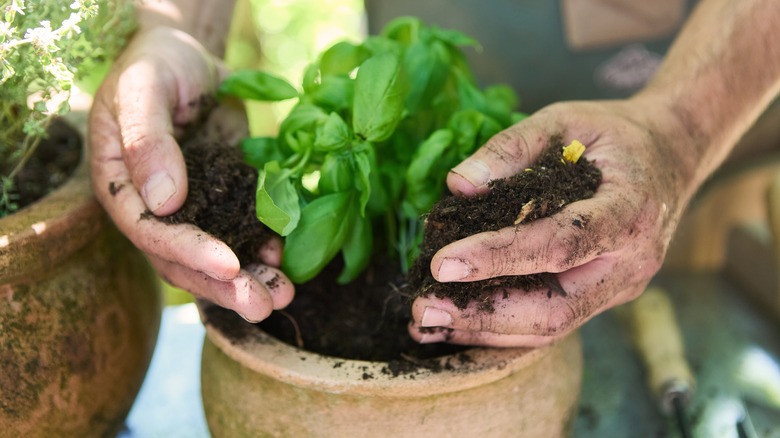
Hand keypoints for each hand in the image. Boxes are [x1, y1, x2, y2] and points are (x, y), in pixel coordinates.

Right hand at [89, 27, 293, 321]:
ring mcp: (193, 208)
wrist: (188, 59)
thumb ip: (148, 141)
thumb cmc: (155, 66)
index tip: (229, 265)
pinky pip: (244, 232)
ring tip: (284, 297)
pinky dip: (265, 249)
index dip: (189, 252)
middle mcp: (155, 209)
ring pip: (217, 257)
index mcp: (122, 188)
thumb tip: (164, 200)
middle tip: (263, 304)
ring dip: (251, 280)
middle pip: (185, 260)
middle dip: (225, 286)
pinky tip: (287, 260)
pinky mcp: (226, 198)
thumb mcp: (142, 90)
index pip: (150, 232)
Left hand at [409, 98, 695, 346]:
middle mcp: (631, 263)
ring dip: (484, 330)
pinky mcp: (603, 297)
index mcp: (630, 211)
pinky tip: (456, 322)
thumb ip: (511, 147)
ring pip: (550, 328)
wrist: (672, 155)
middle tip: (422, 308)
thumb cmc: (614, 134)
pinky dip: (501, 327)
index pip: (561, 243)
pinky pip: (552, 322)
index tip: (442, 262)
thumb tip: (457, 185)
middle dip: (483, 313)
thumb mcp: (564, 119)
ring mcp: (620, 288)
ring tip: (426, 321)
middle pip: (555, 309)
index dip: (500, 256)